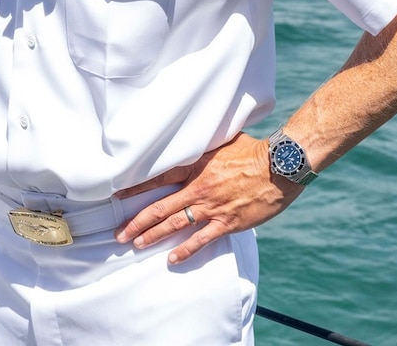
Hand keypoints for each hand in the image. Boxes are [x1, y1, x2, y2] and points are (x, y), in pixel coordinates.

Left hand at [112, 133, 301, 264]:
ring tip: (137, 244)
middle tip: (119, 233)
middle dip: (137, 221)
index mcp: (195, 166)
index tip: (117, 196)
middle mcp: (198, 188)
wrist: (279, 167)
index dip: (136, 188)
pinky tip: (172, 258)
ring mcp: (212, 207)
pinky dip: (186, 250)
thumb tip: (192, 137)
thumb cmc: (253, 151)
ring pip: (176, 224)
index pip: (158, 177)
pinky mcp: (227, 222)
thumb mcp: (222, 142)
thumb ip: (204, 147)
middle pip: (160, 207)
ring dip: (154, 236)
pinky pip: (202, 239)